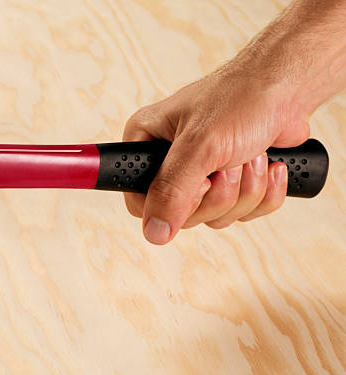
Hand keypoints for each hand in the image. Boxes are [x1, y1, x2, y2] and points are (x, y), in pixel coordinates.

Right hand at [123, 70, 309, 244]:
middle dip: (219, 193)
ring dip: (244, 191)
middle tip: (228, 163)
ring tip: (250, 156)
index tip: (198, 182)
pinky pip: (242, 213)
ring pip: (215, 216)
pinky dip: (263, 193)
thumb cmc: (242, 99)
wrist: (288, 89)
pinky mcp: (230, 184)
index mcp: (147, 143)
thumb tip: (154, 232)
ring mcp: (200, 175)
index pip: (139, 201)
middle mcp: (168, 161)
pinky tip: (267, 165)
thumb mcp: (200, 145)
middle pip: (182, 214)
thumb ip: (172, 191)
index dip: (171, 202)